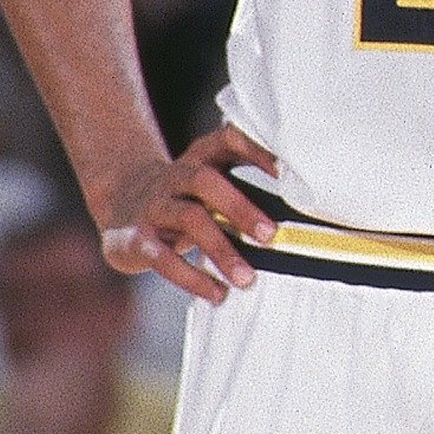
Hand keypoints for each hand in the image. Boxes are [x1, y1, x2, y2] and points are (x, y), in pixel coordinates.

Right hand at [96, 123, 278, 302]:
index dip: (256, 149)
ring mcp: (154, 205)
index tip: (287, 170)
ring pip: (189, 220)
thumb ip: (251, 187)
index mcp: (203, 156)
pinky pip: (163, 258)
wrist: (123, 201)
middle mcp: (177, 175)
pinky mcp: (135, 238)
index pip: (229, 139)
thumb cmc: (191, 195)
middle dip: (240, 208)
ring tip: (248, 280)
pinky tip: (217, 293)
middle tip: (271, 236)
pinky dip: (192, 277)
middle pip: (205, 182)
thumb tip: (310, 215)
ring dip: (221, 250)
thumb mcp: (215, 181)